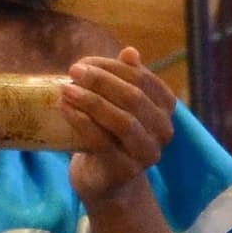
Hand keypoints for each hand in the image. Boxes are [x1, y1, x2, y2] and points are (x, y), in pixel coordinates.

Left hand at [61, 46, 178, 206]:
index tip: (85, 61)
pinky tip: (65, 109)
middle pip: (134, 98)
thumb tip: (130, 52)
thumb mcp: (120, 106)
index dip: (113, 67)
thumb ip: (127, 80)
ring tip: (66, 88)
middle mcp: (163, 131)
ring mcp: (146, 153)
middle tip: (74, 70)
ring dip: (91, 101)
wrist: (107, 180)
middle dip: (102, 81)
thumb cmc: (112, 135)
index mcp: (166, 108)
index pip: (143, 80)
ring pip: (122, 120)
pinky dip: (82, 122)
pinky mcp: (124, 170)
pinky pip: (102, 141)